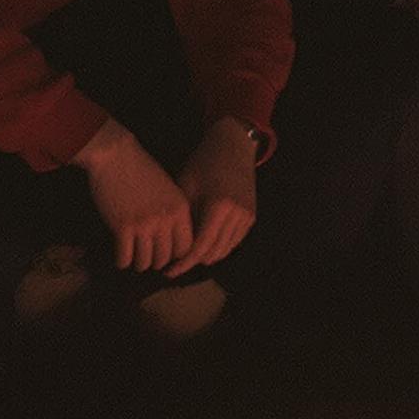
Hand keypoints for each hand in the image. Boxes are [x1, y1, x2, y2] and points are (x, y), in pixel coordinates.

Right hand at [76, 118, 192, 272]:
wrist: (116, 155)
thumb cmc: (142, 170)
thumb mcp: (168, 189)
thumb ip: (174, 212)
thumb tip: (173, 240)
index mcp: (180, 209)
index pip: (186, 247)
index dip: (177, 256)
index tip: (168, 257)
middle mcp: (166, 219)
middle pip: (165, 257)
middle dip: (157, 262)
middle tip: (149, 261)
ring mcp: (144, 224)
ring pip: (145, 261)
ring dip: (139, 264)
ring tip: (135, 261)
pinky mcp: (122, 226)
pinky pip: (125, 258)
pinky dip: (122, 262)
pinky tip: (121, 259)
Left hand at [167, 117, 258, 276]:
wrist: (232, 147)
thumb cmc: (202, 164)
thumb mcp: (185, 188)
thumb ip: (181, 219)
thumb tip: (169, 247)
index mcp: (218, 207)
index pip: (200, 247)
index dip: (183, 263)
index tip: (168, 271)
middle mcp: (236, 215)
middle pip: (213, 252)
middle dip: (193, 262)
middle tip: (174, 265)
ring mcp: (247, 216)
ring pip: (225, 250)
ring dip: (206, 256)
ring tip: (187, 256)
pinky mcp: (251, 216)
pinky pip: (234, 241)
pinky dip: (219, 247)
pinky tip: (204, 245)